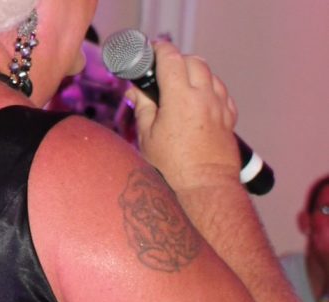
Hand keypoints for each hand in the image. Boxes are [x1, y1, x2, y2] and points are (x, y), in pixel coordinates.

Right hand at [125, 40, 239, 190]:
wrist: (205, 187)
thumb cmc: (173, 167)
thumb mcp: (147, 136)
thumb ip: (143, 107)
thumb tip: (136, 91)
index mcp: (180, 98)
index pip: (171, 58)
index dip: (159, 50)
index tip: (151, 52)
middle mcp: (204, 97)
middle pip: (193, 61)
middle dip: (177, 60)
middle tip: (161, 70)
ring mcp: (220, 106)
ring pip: (210, 73)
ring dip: (194, 72)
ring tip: (179, 85)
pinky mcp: (229, 117)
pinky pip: (221, 90)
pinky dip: (208, 87)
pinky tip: (198, 99)